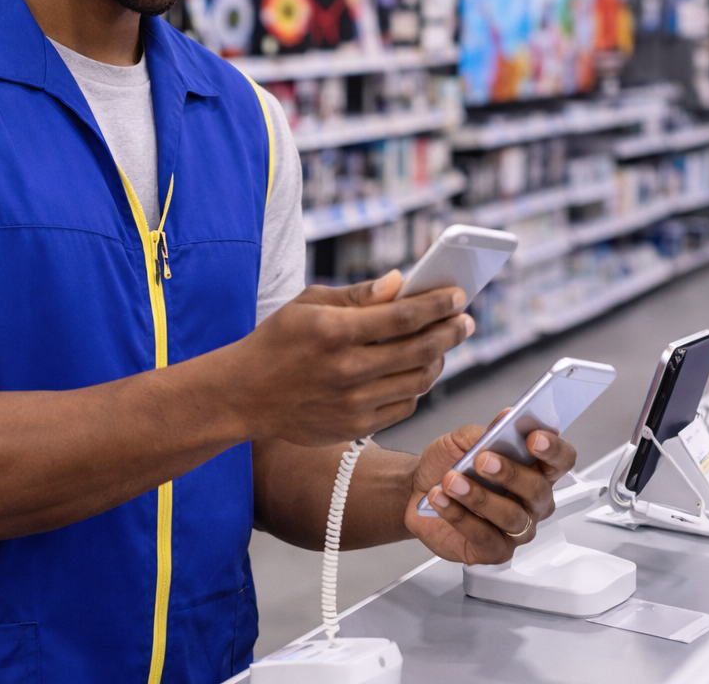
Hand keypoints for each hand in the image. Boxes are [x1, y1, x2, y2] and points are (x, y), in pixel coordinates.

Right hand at [226, 270, 474, 445]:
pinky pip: (404, 405)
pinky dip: (417, 387)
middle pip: (421, 349)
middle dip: (451, 331)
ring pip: (419, 381)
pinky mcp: (355, 427)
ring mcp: (353, 403)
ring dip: (439, 359)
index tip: (458, 296)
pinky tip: (417, 370)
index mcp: (336, 331)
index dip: (438, 305)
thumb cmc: (277, 341)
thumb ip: (358, 295)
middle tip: (465, 321)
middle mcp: (348, 370)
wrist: (243, 395)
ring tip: (443, 344)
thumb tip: (401, 282)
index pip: (404, 316)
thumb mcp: (309, 304)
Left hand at [403, 415, 576, 564]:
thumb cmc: (448, 465)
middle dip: (511, 473)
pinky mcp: (494, 551)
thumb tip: (505, 419)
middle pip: (539, 490)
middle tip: (482, 460)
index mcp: (534, 469)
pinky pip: (484, 536)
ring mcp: (517, 529)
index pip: (561, 460)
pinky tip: (442, 499)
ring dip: (479, 497)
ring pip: (511, 516)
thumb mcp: (461, 441)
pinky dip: (459, 515)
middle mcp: (532, 502)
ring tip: (452, 481)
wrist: (417, 490)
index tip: (533, 438)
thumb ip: (484, 432)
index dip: (553, 449)